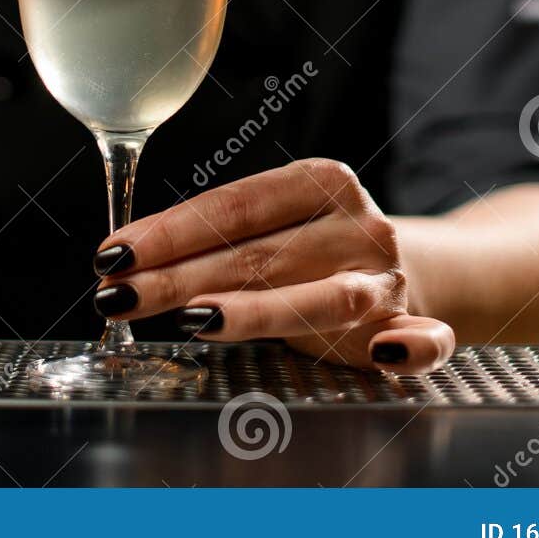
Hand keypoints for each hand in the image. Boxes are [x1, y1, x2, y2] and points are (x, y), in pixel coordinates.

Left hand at [92, 158, 455, 371]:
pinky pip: (423, 341)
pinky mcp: (415, 328)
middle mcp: (357, 225)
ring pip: (324, 299)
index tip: (115, 252)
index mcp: (321, 182)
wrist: (417, 269)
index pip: (235, 205)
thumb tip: (126, 257)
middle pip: (259, 255)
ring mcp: (387, 279)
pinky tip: (386, 355)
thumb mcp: (276, 223)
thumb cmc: (318, 246)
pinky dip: (410, 348)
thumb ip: (218, 235)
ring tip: (195, 320)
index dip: (170, 230)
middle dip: (180, 278)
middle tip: (119, 296)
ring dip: (259, 311)